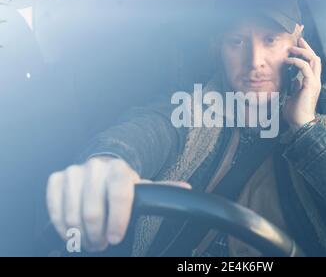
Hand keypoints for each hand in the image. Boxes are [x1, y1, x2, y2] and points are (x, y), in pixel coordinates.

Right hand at [46, 156, 190, 251]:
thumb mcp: (141, 187)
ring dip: (79, 234)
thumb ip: (160, 191)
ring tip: (88, 240)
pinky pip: (54, 207)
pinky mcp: (57, 179)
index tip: (116, 238)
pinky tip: (71, 232)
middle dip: (98, 235)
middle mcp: (96, 168)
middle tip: (101, 243)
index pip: (119, 196)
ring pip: (72, 212)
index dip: (118, 220)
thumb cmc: (122, 184)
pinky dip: (62, 225)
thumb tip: (186, 189)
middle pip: (93, 210)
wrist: (100, 170)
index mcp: (120, 169)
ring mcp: (74, 172)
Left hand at [282, 27, 321, 126]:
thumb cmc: (295, 113)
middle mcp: (316, 81)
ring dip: (302, 52)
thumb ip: (295, 87)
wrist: (300, 124)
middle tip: (297, 40)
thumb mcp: (294, 96)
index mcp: (312, 83)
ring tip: (291, 48)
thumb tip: (294, 80)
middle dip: (306, 47)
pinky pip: (305, 68)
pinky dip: (296, 62)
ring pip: (313, 59)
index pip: (312, 63)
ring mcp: (314, 82)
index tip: (297, 45)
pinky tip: (287, 61)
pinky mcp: (310, 85)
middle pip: (315, 58)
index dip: (306, 52)